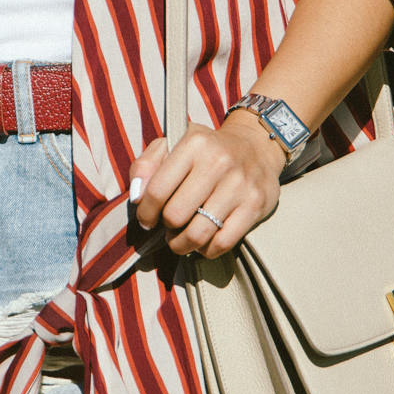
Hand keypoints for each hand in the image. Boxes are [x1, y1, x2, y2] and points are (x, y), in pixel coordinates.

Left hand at [128, 111, 284, 257]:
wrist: (257, 147)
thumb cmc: (206, 150)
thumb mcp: (172, 143)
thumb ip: (145, 166)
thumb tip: (136, 197)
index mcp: (194, 144)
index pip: (157, 190)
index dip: (146, 212)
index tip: (147, 218)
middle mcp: (218, 162)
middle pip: (176, 215)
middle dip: (166, 227)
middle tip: (168, 225)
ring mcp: (239, 185)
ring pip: (198, 234)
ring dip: (182, 244)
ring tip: (180, 238)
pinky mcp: (255, 205)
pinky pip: (222, 243)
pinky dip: (207, 250)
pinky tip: (203, 241)